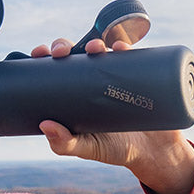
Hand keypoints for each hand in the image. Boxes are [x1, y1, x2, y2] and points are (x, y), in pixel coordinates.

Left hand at [31, 37, 193, 193]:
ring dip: (94, 42)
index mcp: (75, 92)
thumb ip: (65, 143)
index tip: (38, 53)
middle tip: (62, 52)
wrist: (154, 151)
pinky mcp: (138, 75)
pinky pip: (130, 55)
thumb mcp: (87, 148)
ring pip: (101, 49)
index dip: (45, 56)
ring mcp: (116, 75)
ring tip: (94, 49)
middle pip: (74, 54)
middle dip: (65, 45)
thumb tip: (44, 125)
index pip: (55, 68)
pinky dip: (124, 46)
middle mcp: (93, 80)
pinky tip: (120, 46)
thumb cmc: (115, 149)